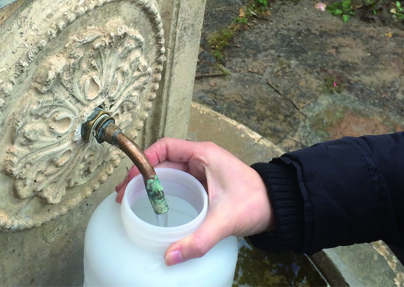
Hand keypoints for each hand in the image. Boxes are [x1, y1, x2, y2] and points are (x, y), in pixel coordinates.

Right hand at [115, 137, 273, 265]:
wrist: (278, 207)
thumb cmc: (257, 202)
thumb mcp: (225, 221)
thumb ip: (198, 240)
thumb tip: (170, 257)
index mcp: (204, 154)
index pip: (164, 147)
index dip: (144, 161)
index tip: (131, 179)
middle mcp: (200, 158)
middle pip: (161, 161)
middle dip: (140, 177)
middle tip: (125, 196)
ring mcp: (201, 171)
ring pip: (168, 173)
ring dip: (150, 185)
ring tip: (133, 202)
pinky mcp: (204, 184)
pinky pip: (177, 183)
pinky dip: (162, 192)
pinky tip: (154, 207)